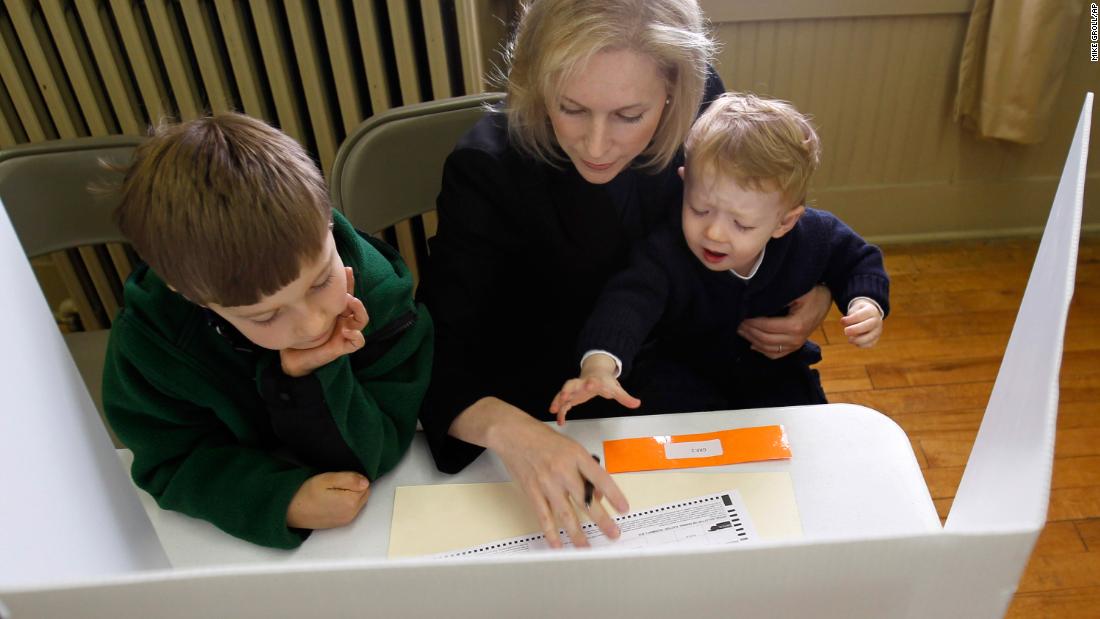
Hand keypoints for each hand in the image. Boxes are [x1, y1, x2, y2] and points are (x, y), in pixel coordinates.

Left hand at [280, 267, 369, 376]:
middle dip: (354, 295)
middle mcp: (342, 320)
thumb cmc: (297, 332)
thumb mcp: (303, 311)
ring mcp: (344, 333)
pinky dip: (357, 336)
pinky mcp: (343, 346)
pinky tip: (347, 331)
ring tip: (351, 304)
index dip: (349, 282)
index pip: (347, 293)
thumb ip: (307, 297)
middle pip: (356, 305)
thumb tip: (305, 276)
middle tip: (346, 293)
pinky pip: (358, 341)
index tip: (347, 270)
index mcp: (334, 310)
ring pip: (361, 320)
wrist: (292, 356)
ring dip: (359, 311)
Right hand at [286, 471, 370, 528]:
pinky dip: (345, 503)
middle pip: (363, 494)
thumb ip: (350, 479)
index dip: (353, 478)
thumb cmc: (306, 494)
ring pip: (358, 502)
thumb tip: (366, 481)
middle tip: (335, 485)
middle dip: (354, 487)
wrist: (289, 511)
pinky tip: (331, 500)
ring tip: (331, 492)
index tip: (339, 478)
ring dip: (350, 495)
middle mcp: (351, 514)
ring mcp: (345, 520)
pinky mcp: (340, 523)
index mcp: (350, 502)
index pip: (365, 484)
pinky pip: (350, 510)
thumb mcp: (328, 479)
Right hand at [454, 397, 629, 548]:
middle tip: (612, 533)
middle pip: (585, 500)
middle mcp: (562, 470)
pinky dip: (551, 533)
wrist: (514, 434)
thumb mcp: (570, 447)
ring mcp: (546, 483)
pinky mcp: (532, 492)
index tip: (623, 509)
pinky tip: (557, 544)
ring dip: (577, 533)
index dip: (614, 495)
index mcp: (576, 456)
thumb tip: (595, 494)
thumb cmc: (543, 439)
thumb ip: (585, 469)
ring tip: (586, 546)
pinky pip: (544, 516)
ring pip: (566, 513)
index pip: (600, 478)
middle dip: (602, 520)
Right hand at [549, 354, 640, 424]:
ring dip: (558, 401)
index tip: (589, 385)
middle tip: (563, 396)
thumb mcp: (616, 389)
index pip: (591, 381)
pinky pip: (563, 405)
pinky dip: (560, 412)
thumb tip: (637, 403)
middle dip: (567, 390)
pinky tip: (559, 421)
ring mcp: (574, 391)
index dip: (590, 383)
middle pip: (572, 384)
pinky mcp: (571, 398)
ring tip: (553, 410)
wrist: (595, 373)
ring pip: (563, 393)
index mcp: (593, 381)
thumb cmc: (605, 382)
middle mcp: (581, 384)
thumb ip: (625, 398)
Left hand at [738, 285, 831, 358]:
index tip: (742, 316)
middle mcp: (796, 339)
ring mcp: (796, 345)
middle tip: (738, 323)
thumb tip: (758, 301)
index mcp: (796, 325)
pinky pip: (775, 354)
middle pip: (765, 339)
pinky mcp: (795, 347)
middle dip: (749, 331)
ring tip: (741, 331)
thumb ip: (779, 297)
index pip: (767, 327)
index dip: (752, 322)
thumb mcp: (798, 291)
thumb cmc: (812, 294)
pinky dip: (762, 350)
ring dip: (752, 340)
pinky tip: (752, 344)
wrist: (826, 301)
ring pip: (768, 349)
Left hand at [841, 299, 882, 346]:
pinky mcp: (876, 339)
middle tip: (845, 332)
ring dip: (858, 340)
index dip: (850, 319)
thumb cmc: (859, 313)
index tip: (842, 321)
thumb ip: (849, 316)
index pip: (860, 315)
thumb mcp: (855, 310)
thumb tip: (843, 322)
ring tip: (850, 339)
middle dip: (855, 330)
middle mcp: (876, 321)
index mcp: (870, 311)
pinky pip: (870, 344)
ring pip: (870, 337)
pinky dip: (861, 345)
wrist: (871, 315)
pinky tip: (855, 342)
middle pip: (867, 326)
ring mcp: (877, 330)